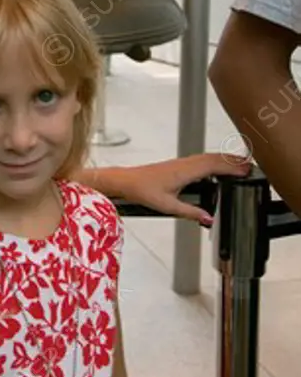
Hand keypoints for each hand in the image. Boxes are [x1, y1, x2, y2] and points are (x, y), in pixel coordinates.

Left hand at [118, 153, 251, 224]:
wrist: (128, 181)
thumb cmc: (144, 190)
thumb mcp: (168, 206)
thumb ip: (191, 212)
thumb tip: (209, 218)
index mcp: (185, 171)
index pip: (214, 166)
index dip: (231, 167)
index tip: (246, 170)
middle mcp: (185, 164)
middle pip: (214, 159)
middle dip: (232, 161)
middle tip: (250, 165)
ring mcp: (181, 162)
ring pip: (207, 157)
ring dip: (223, 159)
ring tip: (239, 163)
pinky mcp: (178, 164)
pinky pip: (201, 159)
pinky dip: (213, 161)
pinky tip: (217, 166)